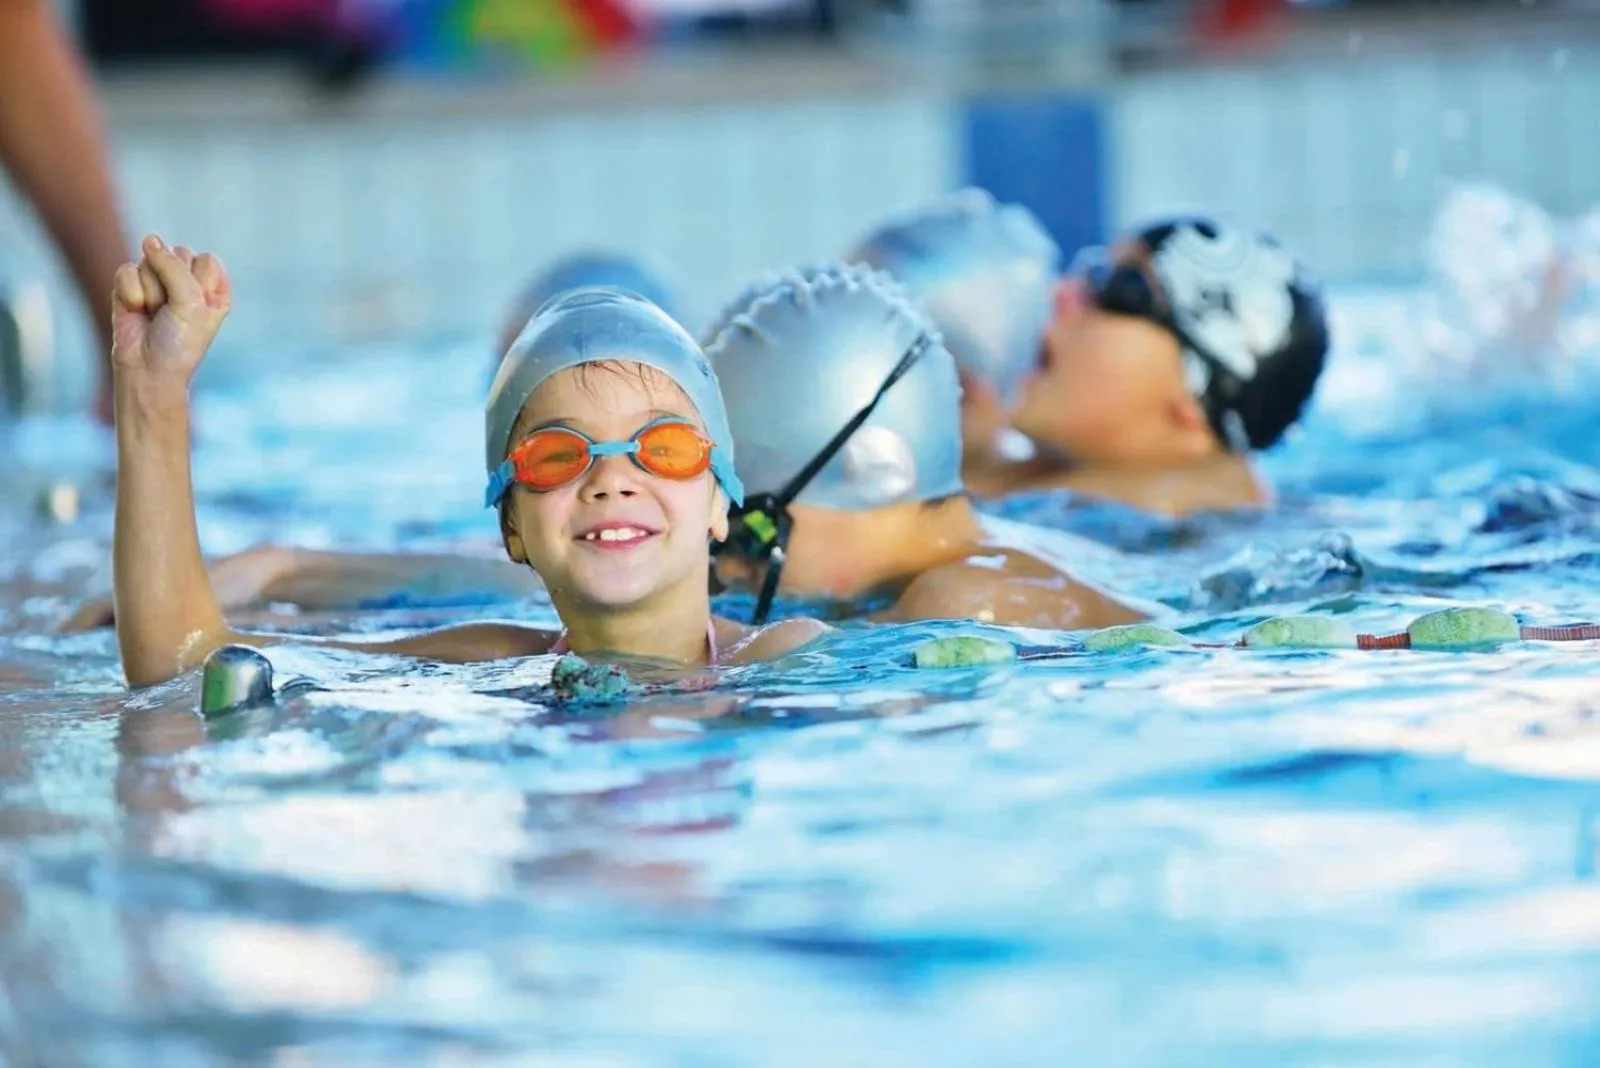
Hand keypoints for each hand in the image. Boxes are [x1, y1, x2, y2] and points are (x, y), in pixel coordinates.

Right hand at [111, 235, 229, 383]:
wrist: (147, 369)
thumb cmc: (178, 342)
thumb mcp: (190, 303)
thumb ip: (174, 266)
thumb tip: (150, 239)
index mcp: (213, 288)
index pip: (206, 260)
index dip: (196, 282)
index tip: (194, 309)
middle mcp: (188, 281)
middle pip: (178, 254)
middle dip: (172, 285)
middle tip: (171, 313)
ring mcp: (158, 281)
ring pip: (150, 260)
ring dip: (151, 292)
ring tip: (154, 314)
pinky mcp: (131, 285)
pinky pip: (127, 269)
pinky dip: (130, 293)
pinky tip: (136, 310)